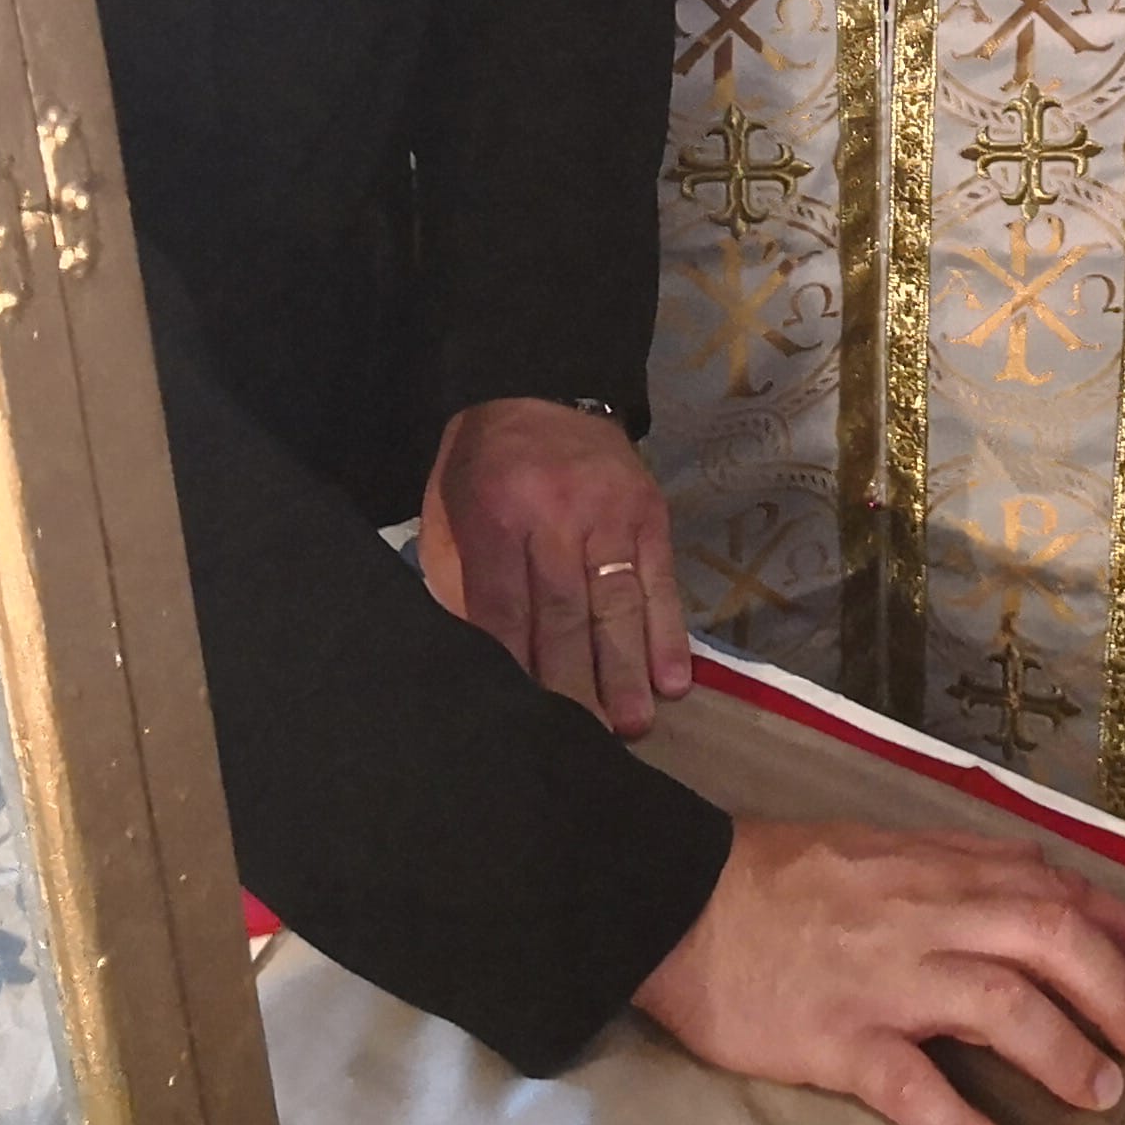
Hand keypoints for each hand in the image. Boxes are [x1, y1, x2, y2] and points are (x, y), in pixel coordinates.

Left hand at [416, 399, 690, 735]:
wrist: (541, 383)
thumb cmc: (483, 463)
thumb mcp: (451, 508)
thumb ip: (463, 577)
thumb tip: (480, 658)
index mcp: (497, 516)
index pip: (503, 607)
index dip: (512, 667)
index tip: (522, 723)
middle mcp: (556, 516)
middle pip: (562, 613)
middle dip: (570, 683)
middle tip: (582, 741)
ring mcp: (610, 515)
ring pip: (615, 602)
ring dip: (624, 669)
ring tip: (633, 724)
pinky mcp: (650, 514)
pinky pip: (661, 580)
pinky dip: (668, 632)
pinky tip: (673, 678)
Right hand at [636, 819, 1124, 1124]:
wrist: (677, 898)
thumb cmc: (776, 876)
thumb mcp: (879, 850)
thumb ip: (954, 870)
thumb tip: (1028, 889)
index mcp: (935, 869)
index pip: (1055, 887)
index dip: (1121, 929)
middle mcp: (922, 915)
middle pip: (1050, 938)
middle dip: (1117, 990)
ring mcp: (882, 978)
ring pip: (1002, 1004)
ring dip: (1064, 1052)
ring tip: (1102, 1093)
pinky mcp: (837, 1038)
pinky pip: (914, 1087)